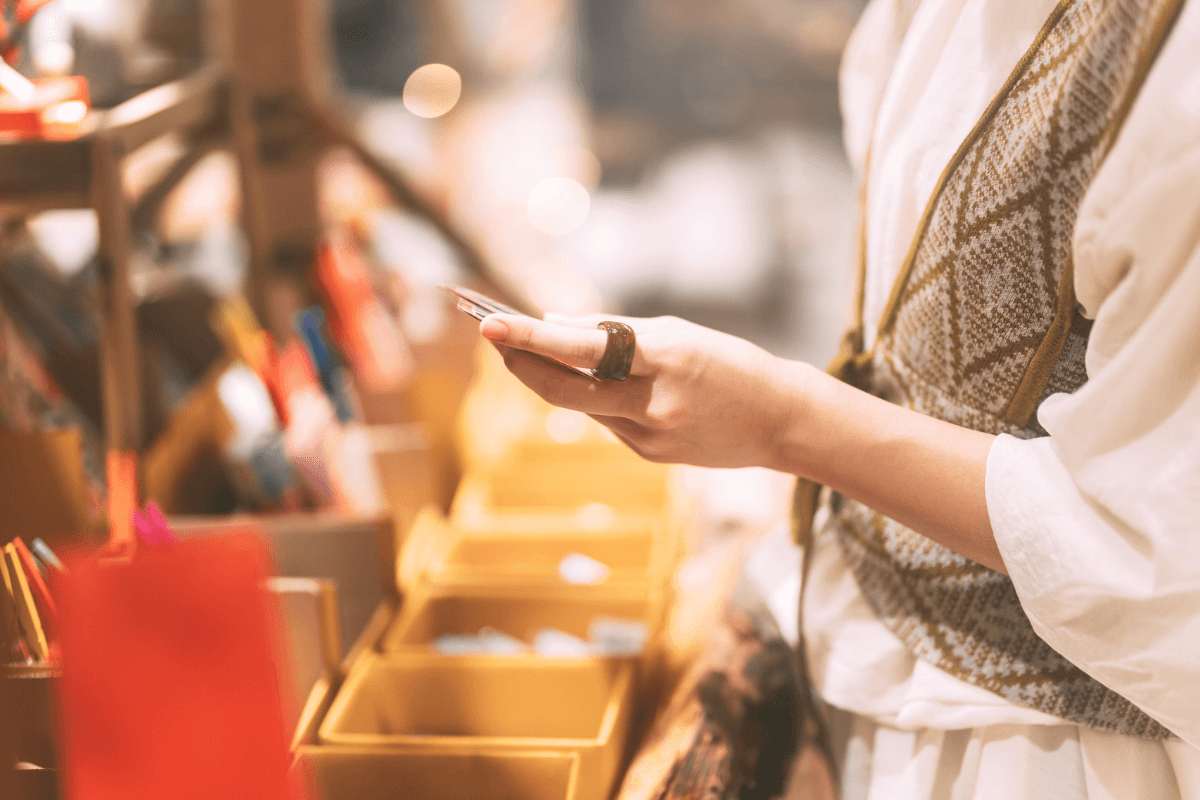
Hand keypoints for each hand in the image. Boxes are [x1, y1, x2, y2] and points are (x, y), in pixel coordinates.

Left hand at [479, 313, 803, 468]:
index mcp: (666, 359)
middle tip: (492, 337)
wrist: (781, 421)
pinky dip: (594, 397)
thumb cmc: (731, 365)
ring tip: (529, 349)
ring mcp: (649, 437)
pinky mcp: (650, 456)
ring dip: (554, 377)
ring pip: (582, 406)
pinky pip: (606, 420)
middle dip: (522, 364)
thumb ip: (615, 332)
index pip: (583, 349)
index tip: (490, 323)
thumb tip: (554, 325)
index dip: (531, 338)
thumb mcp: (678, 334)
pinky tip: (598, 383)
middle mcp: (653, 404)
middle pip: (565, 391)